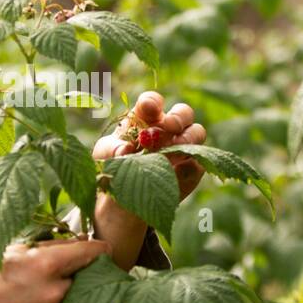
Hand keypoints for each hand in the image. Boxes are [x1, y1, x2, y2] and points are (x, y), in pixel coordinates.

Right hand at [0, 237, 111, 302]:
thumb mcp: (14, 252)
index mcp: (47, 265)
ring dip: (59, 301)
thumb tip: (82, 244)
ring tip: (29, 298)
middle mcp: (53, 294)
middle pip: (83, 282)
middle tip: (50, 277)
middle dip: (72, 278)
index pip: (93, 253)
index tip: (103, 250)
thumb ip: (51, 248)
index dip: (99, 250)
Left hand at [92, 91, 206, 200]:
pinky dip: (188, 166)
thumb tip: (124, 150)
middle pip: (183, 112)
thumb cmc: (113, 167)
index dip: (153, 102)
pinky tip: (176, 174)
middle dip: (178, 116)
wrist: (121, 201)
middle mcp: (167, 129)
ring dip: (187, 139)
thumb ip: (112, 149)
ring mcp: (182, 148)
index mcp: (145, 118)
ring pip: (197, 132)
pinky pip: (197, 163)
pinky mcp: (191, 170)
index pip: (152, 102)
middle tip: (170, 126)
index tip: (149, 107)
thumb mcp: (105, 155)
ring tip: (171, 152)